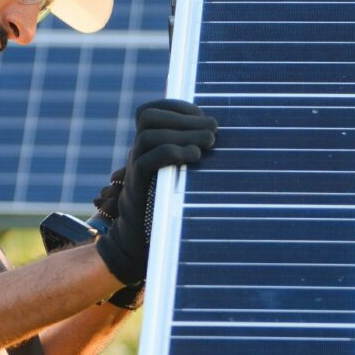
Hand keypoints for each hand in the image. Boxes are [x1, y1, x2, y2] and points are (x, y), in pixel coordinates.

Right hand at [93, 99, 215, 297]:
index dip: (177, 107)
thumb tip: (220, 141)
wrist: (140, 247)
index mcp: (148, 147)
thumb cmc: (167, 213)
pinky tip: (196, 158)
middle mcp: (137, 154)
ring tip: (208, 144)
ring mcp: (134, 170)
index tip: (204, 117)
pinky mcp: (137, 188)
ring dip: (183, 133)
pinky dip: (173, 152)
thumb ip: (190, 159)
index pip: (152, 111)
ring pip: (149, 134)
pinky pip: (148, 159)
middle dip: (184, 118)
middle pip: (149, 116)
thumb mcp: (180, 180)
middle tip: (213, 132)